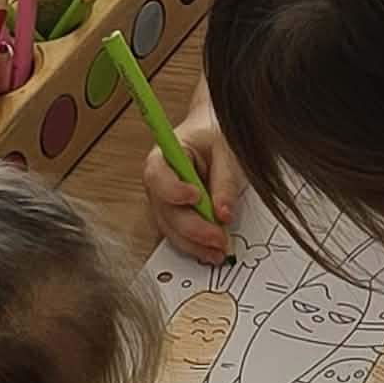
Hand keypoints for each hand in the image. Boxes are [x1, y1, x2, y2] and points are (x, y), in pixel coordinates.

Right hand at [147, 109, 237, 262]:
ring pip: (171, 229)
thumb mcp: (225, 149)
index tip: (195, 196)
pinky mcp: (176, 215)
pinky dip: (196, 245)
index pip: (158, 176)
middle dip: (192, 228)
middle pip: (166, 211)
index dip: (173, 190)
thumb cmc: (214, 133)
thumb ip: (224, 180)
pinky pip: (181, 234)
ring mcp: (165, 202)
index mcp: (163, 156)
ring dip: (194, 244)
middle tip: (218, 237)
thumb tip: (223, 213)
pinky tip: (213, 251)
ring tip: (219, 251)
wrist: (212, 131)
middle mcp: (158, 183)